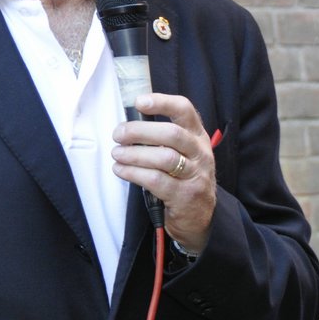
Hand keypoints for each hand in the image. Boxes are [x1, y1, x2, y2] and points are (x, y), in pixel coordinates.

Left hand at [112, 92, 217, 252]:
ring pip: (163, 157)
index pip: (185, 111)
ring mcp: (195, 175)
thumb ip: (164, 139)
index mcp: (198, 137)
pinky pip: (156, 180)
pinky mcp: (184, 195)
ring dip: (134, 154)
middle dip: (139, 131)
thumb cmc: (184, 180)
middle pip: (172, 134)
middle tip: (119, 134)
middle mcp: (200, 153)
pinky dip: (133, 173)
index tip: (139, 102)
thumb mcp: (184, 154)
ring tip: (117, 154)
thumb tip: (130, 125)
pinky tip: (121, 170)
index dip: (162, 102)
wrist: (201, 217)